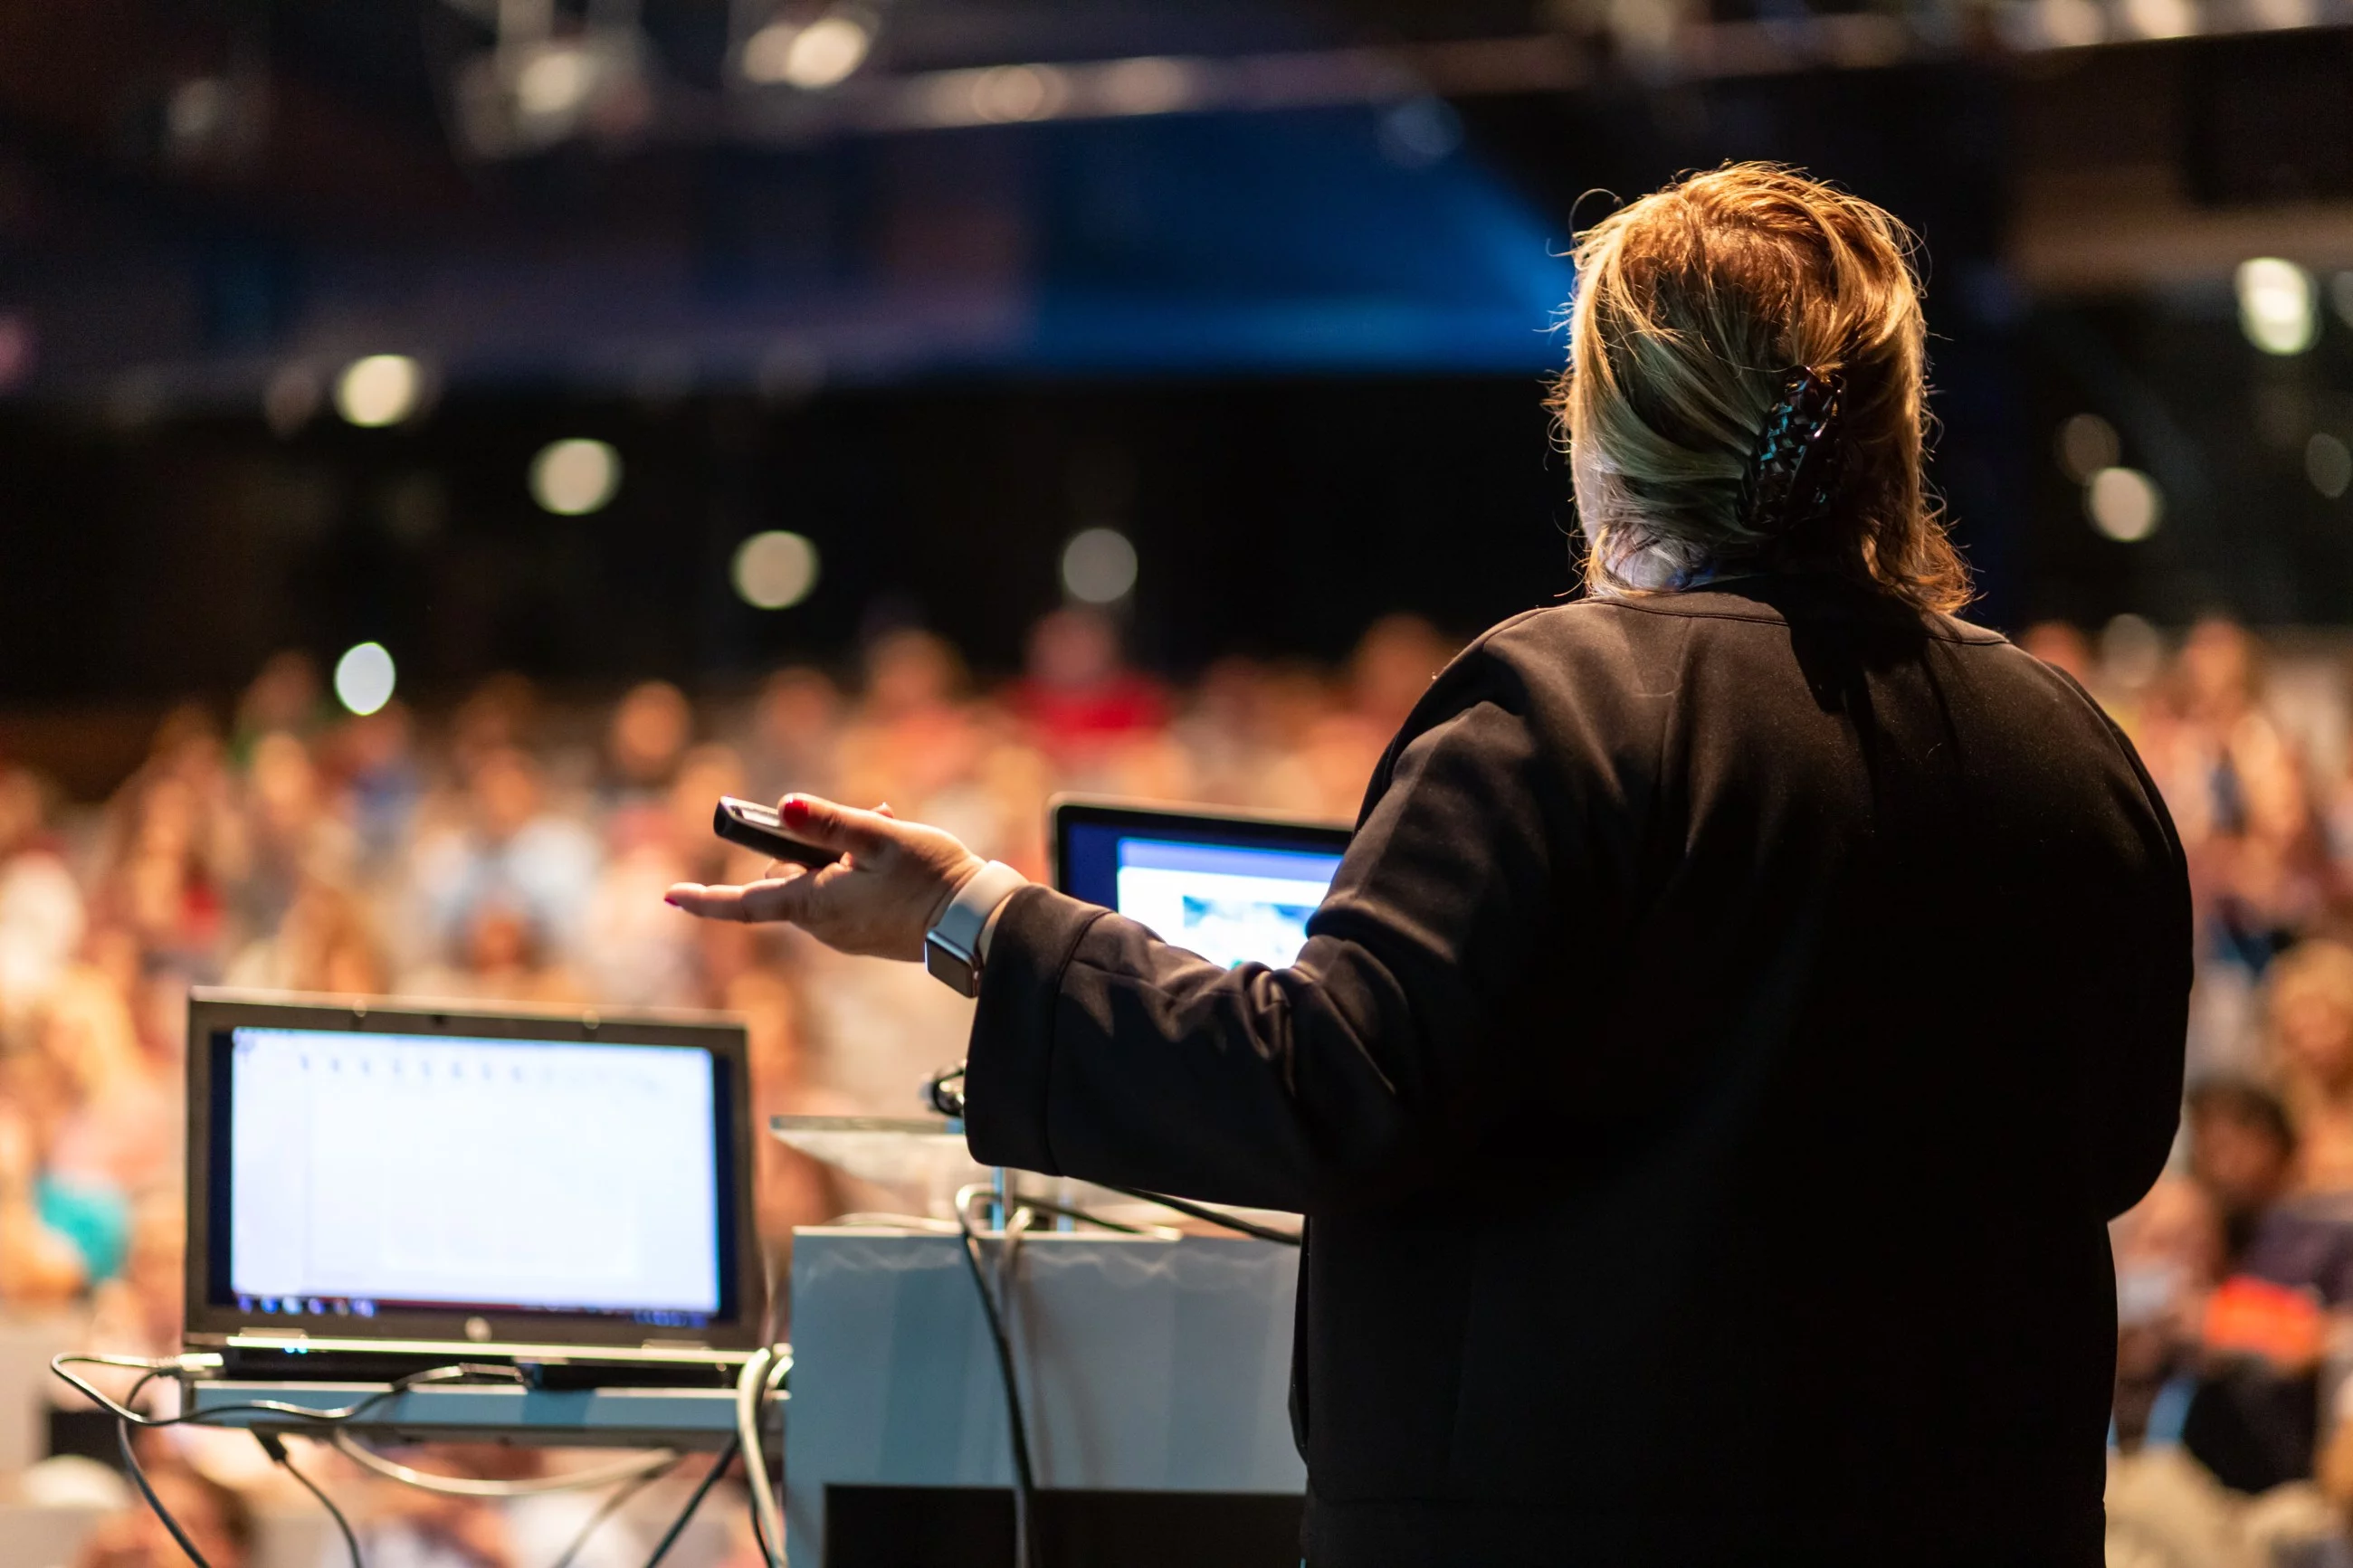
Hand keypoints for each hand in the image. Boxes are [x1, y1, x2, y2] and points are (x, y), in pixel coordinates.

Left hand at [665, 794, 985, 960]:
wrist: (976, 923)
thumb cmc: (932, 879)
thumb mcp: (880, 838)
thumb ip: (829, 821)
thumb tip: (783, 806)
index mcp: (816, 904)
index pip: (746, 902)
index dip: (706, 897)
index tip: (671, 895)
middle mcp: (824, 926)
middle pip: (791, 878)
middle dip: (810, 844)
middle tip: (861, 816)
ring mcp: (846, 933)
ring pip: (822, 882)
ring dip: (843, 853)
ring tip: (887, 826)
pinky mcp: (867, 933)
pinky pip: (846, 895)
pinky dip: (858, 869)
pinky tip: (894, 850)